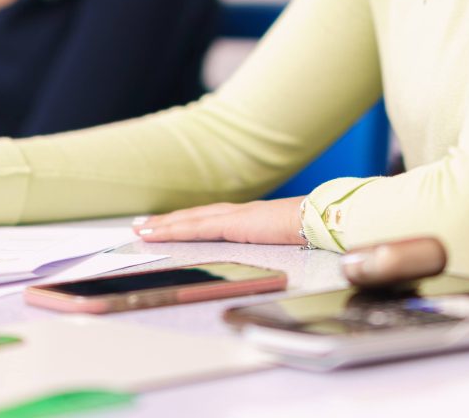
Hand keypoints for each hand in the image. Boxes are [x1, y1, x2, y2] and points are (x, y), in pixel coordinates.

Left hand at [133, 197, 306, 245]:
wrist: (327, 221)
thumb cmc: (317, 234)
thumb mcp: (293, 244)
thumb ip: (279, 246)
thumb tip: (280, 254)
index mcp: (255, 220)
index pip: (214, 220)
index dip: (191, 222)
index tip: (171, 225)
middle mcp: (243, 214)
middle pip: (197, 216)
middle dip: (169, 221)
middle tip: (143, 225)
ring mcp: (238, 216)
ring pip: (192, 220)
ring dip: (165, 225)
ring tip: (141, 229)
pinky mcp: (235, 223)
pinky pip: (198, 227)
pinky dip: (175, 230)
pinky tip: (157, 233)